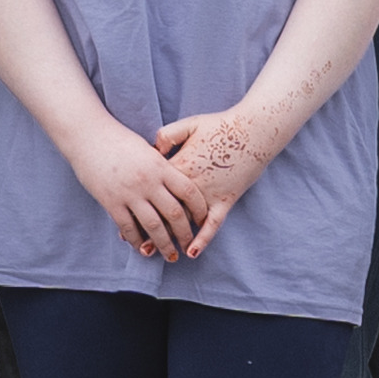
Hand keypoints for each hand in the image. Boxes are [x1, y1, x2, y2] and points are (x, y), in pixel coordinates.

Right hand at [65, 113, 209, 253]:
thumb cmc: (118, 139)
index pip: (188, 191)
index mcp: (160, 165)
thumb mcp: (146, 149)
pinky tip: (143, 248)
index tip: (202, 220)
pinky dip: (137, 241)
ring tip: (170, 255)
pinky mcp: (111, 202)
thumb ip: (161, 168)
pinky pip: (128, 228)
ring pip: (153, 226)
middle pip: (174, 214)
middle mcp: (148, 181)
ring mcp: (129, 193)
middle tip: (188, 245)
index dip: (199, 209)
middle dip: (184, 234)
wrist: (87, 135)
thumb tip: (175, 187)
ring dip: (164, 244)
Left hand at [146, 102, 271, 243]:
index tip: (124, 215)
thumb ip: (167, 135)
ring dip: (170, 238)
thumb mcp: (189, 124)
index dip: (138, 203)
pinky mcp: (225, 199)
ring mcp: (208, 193)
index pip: (152, 188)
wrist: (254, 130)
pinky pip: (213, 224)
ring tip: (156, 252)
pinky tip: (192, 253)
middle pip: (164, 209)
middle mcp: (190, 183)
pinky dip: (203, 239)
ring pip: (184, 221)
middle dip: (148, 228)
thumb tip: (152, 148)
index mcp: (179, 164)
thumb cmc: (221, 125)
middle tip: (136, 242)